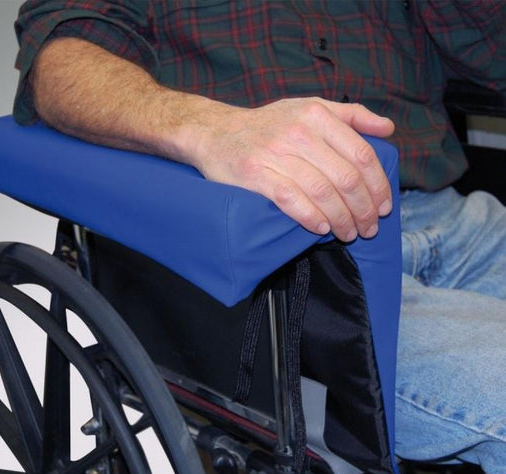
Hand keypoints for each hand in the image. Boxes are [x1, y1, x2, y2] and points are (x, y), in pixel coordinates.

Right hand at [189, 97, 394, 241]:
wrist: (217, 132)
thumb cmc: (270, 125)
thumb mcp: (310, 107)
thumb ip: (351, 114)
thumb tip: (388, 128)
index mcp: (317, 115)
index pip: (361, 154)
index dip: (378, 184)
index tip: (384, 206)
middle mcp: (298, 132)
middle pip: (345, 177)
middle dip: (364, 209)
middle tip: (369, 227)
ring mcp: (275, 154)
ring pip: (322, 192)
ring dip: (342, 219)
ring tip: (349, 234)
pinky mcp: (255, 175)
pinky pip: (291, 200)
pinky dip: (311, 217)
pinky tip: (322, 229)